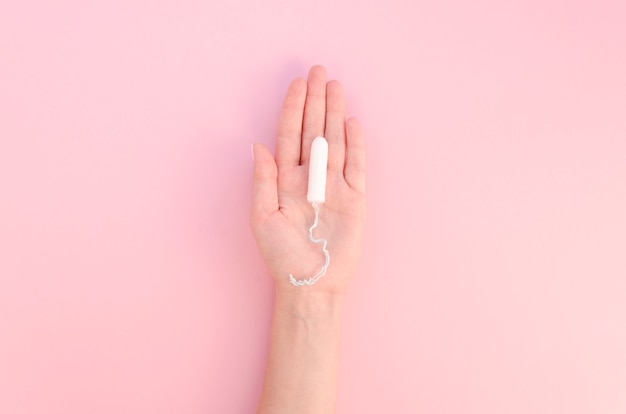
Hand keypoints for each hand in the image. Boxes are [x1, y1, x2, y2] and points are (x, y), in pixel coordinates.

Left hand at [250, 65, 365, 295]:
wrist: (311, 284)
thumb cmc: (282, 255)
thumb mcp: (261, 218)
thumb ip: (262, 180)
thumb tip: (258, 145)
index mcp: (284, 179)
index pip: (289, 135)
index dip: (293, 109)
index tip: (298, 83)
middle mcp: (309, 177)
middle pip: (313, 130)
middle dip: (315, 101)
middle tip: (319, 71)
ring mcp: (333, 186)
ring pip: (334, 141)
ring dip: (335, 114)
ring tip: (336, 86)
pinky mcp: (355, 198)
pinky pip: (356, 165)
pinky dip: (355, 144)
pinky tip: (352, 121)